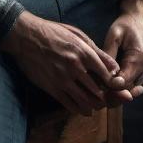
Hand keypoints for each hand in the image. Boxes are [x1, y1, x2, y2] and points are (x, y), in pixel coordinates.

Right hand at [0, 11, 133, 115]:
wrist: (27, 36)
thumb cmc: (53, 32)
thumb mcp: (77, 35)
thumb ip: (96, 51)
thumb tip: (113, 66)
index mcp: (83, 52)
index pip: (106, 74)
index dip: (113, 83)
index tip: (115, 86)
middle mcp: (75, 67)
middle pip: (97, 91)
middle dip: (105, 98)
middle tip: (108, 100)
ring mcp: (62, 79)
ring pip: (84, 100)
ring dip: (93, 106)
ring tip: (96, 107)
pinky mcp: (51, 87)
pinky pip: (68, 104)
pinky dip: (78, 109)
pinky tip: (82, 110)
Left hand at [103, 0, 142, 104]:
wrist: (142, 15)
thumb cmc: (127, 23)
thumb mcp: (114, 34)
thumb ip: (109, 54)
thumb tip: (103, 74)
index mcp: (139, 58)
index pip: (123, 82)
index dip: (109, 87)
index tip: (96, 84)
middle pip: (128, 88)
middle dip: (112, 90)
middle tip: (96, 87)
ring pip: (131, 87)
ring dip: (117, 88)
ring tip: (102, 84)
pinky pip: (134, 81)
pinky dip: (123, 83)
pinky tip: (111, 79)